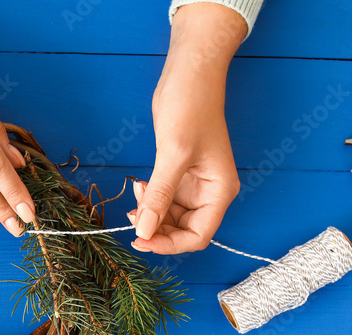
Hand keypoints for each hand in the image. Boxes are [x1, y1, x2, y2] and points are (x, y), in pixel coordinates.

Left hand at [130, 4, 246, 253]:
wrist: (189, 73)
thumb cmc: (190, 107)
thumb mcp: (173, 155)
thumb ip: (159, 196)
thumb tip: (144, 232)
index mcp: (219, 192)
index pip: (197, 236)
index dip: (169, 244)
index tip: (140, 241)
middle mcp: (210, 192)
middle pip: (182, 230)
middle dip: (156, 228)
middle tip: (132, 216)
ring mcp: (194, 184)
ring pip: (170, 217)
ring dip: (150, 214)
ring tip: (135, 195)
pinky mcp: (179, 173)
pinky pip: (164, 199)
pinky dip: (149, 199)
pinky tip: (138, 185)